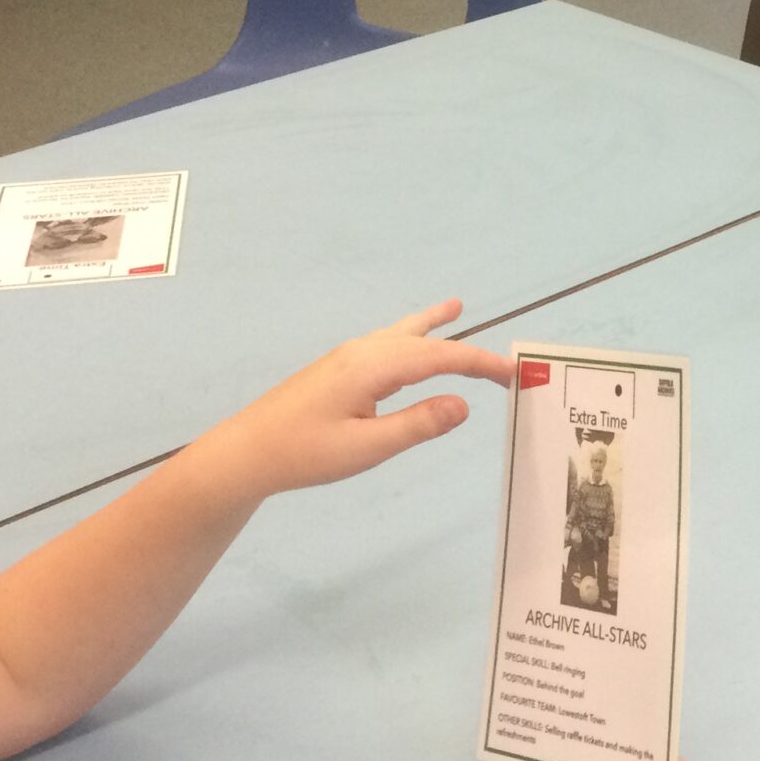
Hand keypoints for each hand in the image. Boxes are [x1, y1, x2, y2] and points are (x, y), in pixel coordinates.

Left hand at [193, 300, 513, 500]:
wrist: (247, 452)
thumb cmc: (305, 453)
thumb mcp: (366, 447)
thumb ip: (417, 425)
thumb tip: (463, 403)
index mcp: (373, 367)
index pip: (440, 357)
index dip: (479, 365)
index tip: (513, 377)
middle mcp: (363, 353)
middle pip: (424, 342)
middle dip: (465, 350)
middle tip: (504, 365)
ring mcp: (348, 358)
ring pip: (402, 335)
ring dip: (433, 327)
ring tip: (456, 307)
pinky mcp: (338, 370)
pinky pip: (386, 343)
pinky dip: (410, 336)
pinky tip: (408, 340)